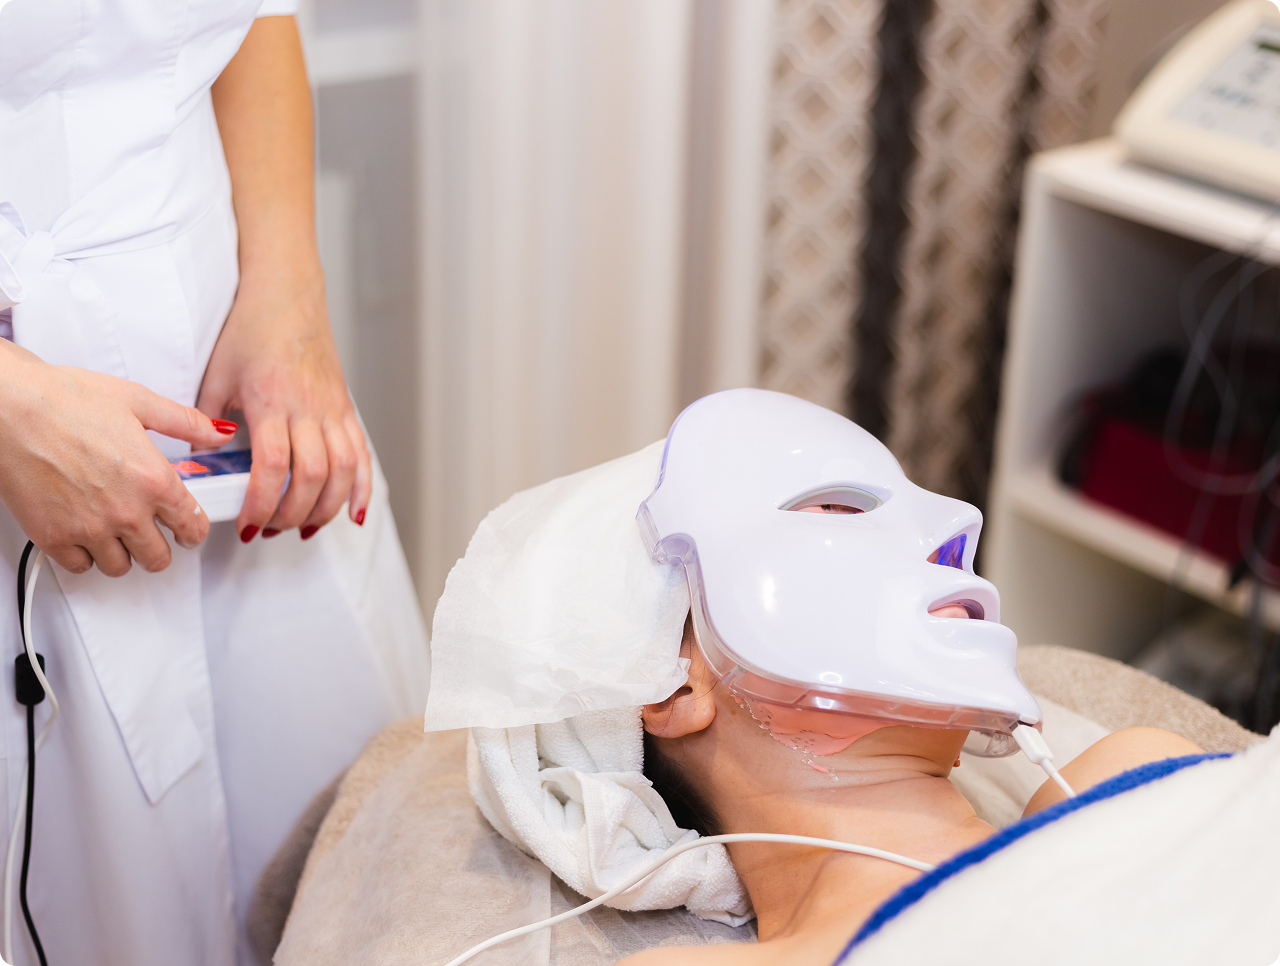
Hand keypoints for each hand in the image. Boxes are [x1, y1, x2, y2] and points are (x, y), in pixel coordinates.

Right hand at [0, 341, 237, 575]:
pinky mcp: (53, 538)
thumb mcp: (138, 402)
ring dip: (122, 553)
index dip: (193, 531)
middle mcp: (126, 511)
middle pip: (158, 557)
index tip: (187, 530)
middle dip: (159, 546)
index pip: (191, 526)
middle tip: (151, 532)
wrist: (9, 407)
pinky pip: (80, 567)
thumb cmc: (66, 398)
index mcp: (154, 481)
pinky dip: (85, 556)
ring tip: (115, 531)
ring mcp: (89, 529)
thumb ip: (185, 423)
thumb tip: (217, 433)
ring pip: (120, 567)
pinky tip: (84, 534)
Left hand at [195, 268, 369, 542]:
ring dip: (326, 508)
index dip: (262, 504)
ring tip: (303, 527)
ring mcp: (333, 410)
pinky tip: (353, 513)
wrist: (286, 296)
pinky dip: (361, 489)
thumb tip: (200, 463)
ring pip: (344, 471)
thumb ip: (206, 422)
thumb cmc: (250, 331)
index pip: (272, 466)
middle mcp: (309, 408)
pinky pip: (362, 456)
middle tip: (270, 530)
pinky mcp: (346, 409)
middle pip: (313, 477)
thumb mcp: (216, 376)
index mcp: (272, 400)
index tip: (248, 525)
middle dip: (292, 514)